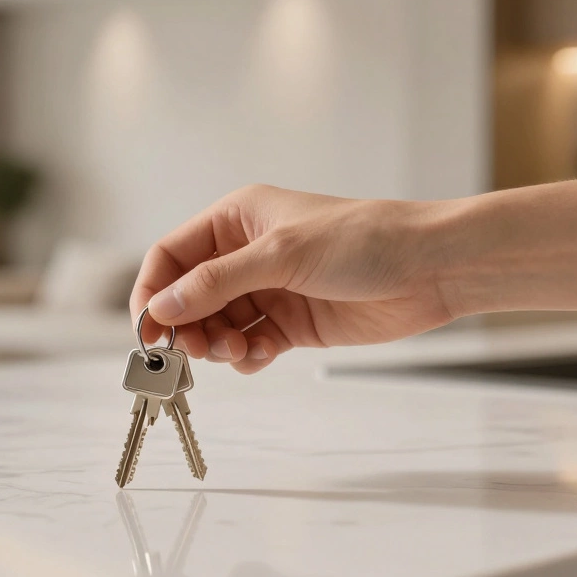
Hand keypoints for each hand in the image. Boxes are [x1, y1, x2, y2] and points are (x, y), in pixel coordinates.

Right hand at [130, 185, 459, 373]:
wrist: (429, 269)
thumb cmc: (363, 240)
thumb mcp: (281, 255)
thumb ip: (216, 283)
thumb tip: (161, 307)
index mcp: (236, 220)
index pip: (171, 256)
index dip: (153, 291)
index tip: (147, 329)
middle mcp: (246, 254)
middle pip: (188, 296)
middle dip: (186, 325)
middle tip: (196, 350)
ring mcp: (269, 290)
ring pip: (216, 325)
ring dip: (217, 344)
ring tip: (237, 352)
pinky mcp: (292, 323)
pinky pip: (248, 345)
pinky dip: (246, 357)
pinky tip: (260, 357)